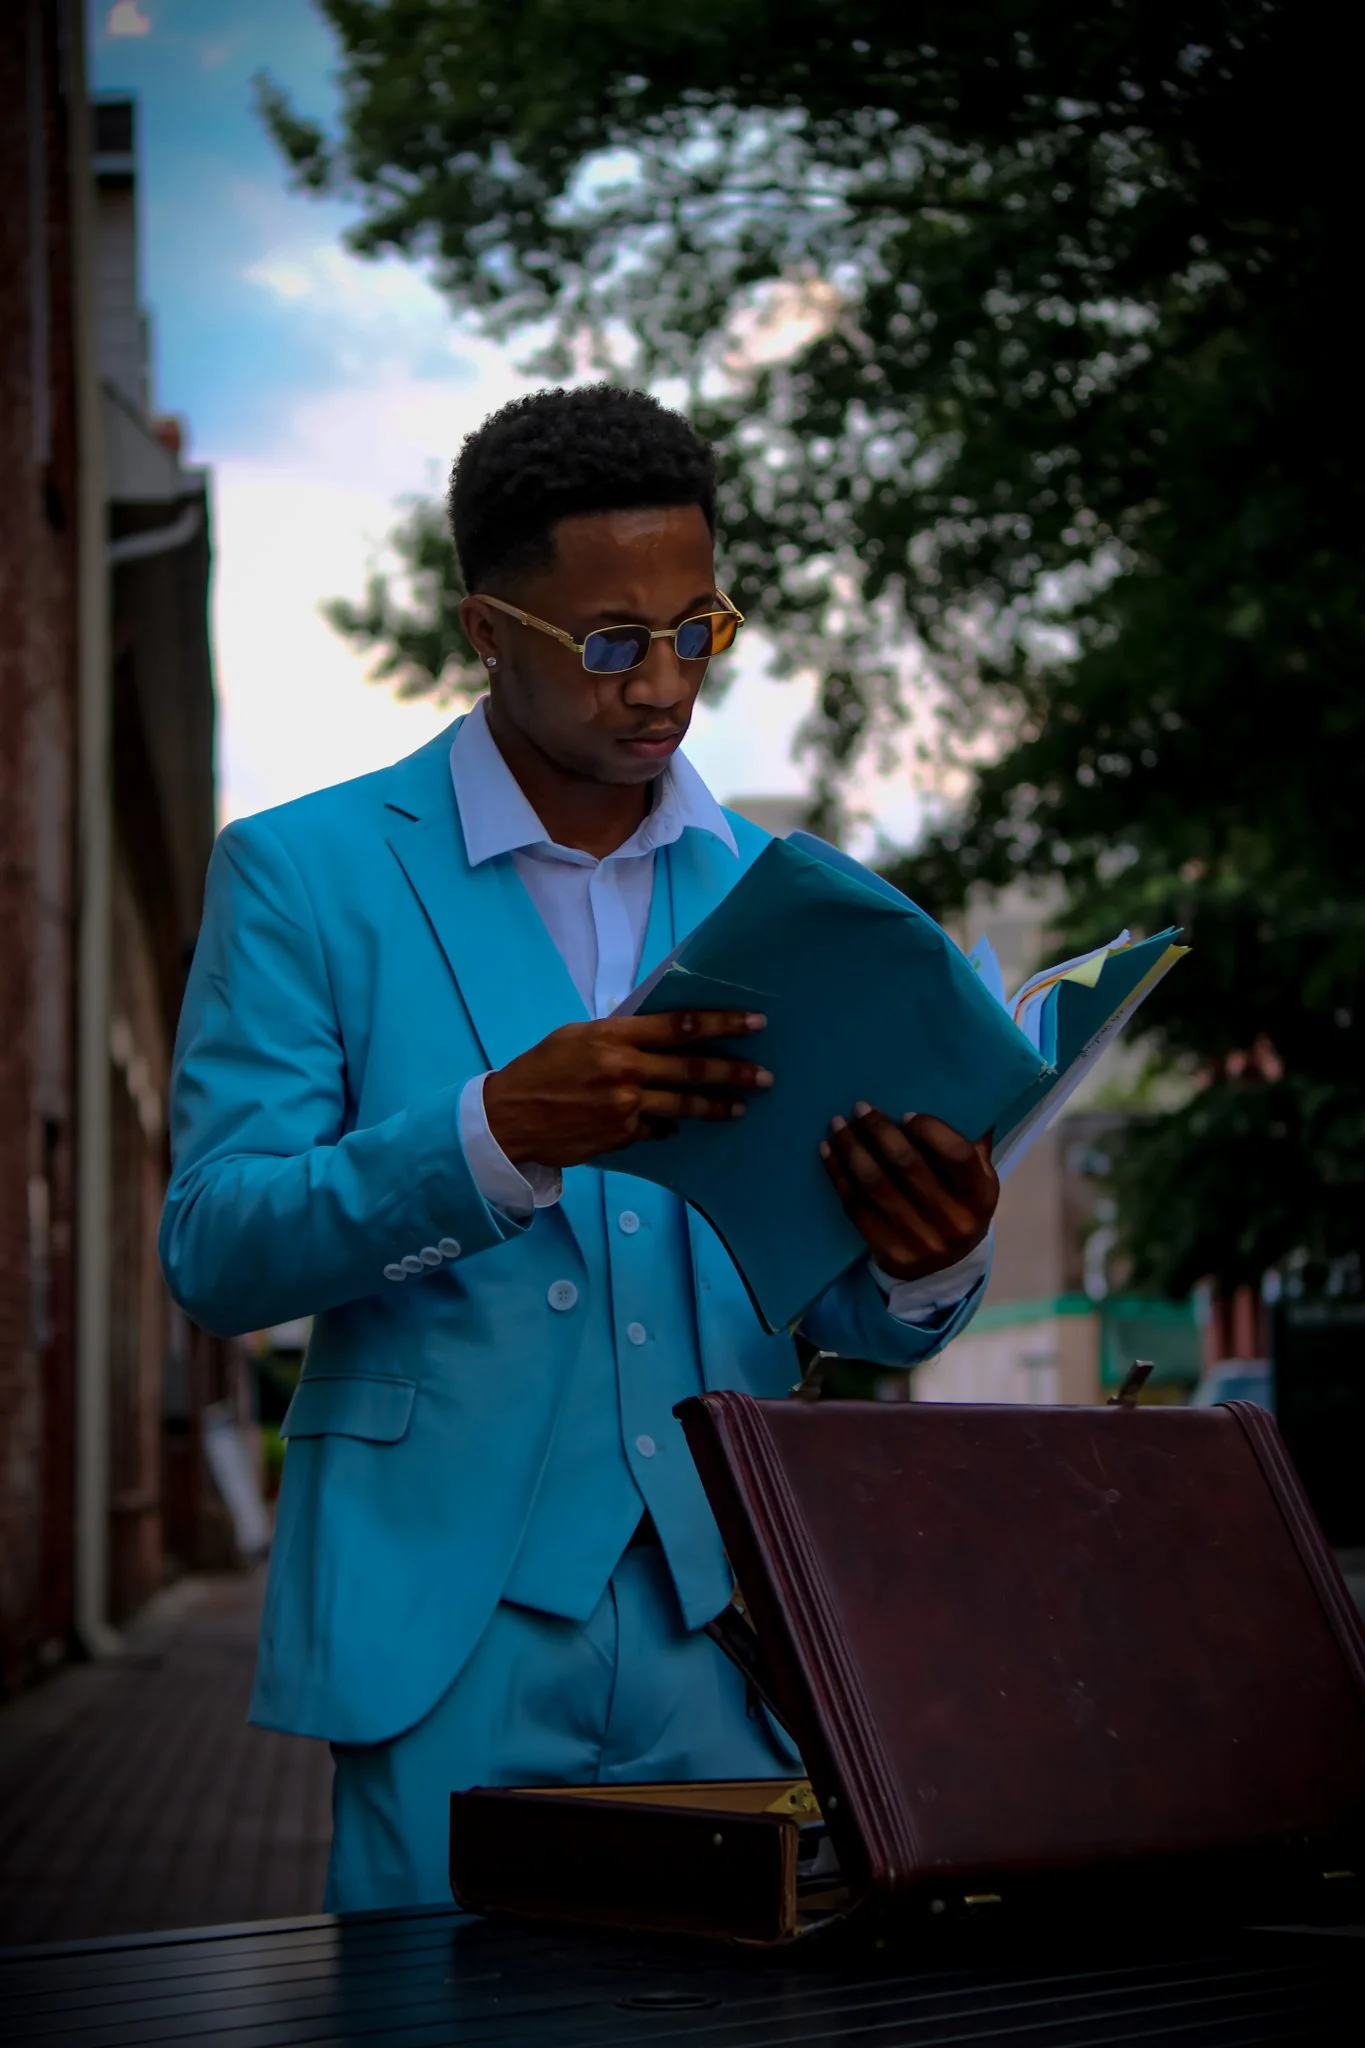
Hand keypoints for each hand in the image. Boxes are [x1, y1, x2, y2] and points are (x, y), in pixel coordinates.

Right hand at [483, 1010, 771, 1169]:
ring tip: (740, 1106)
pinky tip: (679, 1128)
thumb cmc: (542, 1068)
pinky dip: (668, 1126)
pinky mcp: (622, 1136)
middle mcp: (625, 1070)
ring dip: (718, 1105)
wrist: (509, 1118)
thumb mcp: (579, 1035)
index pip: (682, 1026)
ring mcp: (626, 1107)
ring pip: (685, 1104)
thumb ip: (622, 1034)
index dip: (723, 1023)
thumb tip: (663, 1033)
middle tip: (764, 1075)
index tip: (755, 1022)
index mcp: (614, 1036)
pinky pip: (658, 1129)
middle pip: (694, 1068)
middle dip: (736, 1071)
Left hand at [819, 1102, 997, 1283]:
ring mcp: (920, 1240)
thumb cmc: (957, 1207)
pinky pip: (856, 1206)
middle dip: (879, 1130)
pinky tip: (828, 1152)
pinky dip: (839, 1175)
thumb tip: (966, 1098)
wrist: (943, 1270)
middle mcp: (954, 1221)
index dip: (930, 1129)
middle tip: (860, 1107)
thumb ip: (972, 1144)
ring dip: (851, 1148)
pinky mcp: (889, 1251)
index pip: (957, 1155)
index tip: (904, 1113)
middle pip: (908, 1165)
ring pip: (875, 1184)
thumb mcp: (977, 1181)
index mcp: (981, 1196)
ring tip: (837, 1125)